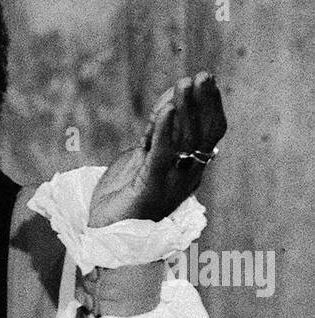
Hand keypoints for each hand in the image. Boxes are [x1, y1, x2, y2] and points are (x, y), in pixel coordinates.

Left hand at [88, 71, 226, 227]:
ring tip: (184, 84)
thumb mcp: (138, 160)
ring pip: (187, 141)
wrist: (106, 241)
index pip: (208, 133)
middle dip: (204, 102)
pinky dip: (165, 130)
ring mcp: (171, 184)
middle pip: (204, 134)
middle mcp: (186, 177)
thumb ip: (154, 135)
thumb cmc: (121, 204)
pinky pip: (162, 155)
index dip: (210, 105)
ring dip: (186, 109)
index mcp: (187, 170)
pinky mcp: (151, 188)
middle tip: (202, 75)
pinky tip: (167, 108)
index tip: (206, 79)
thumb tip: (167, 103)